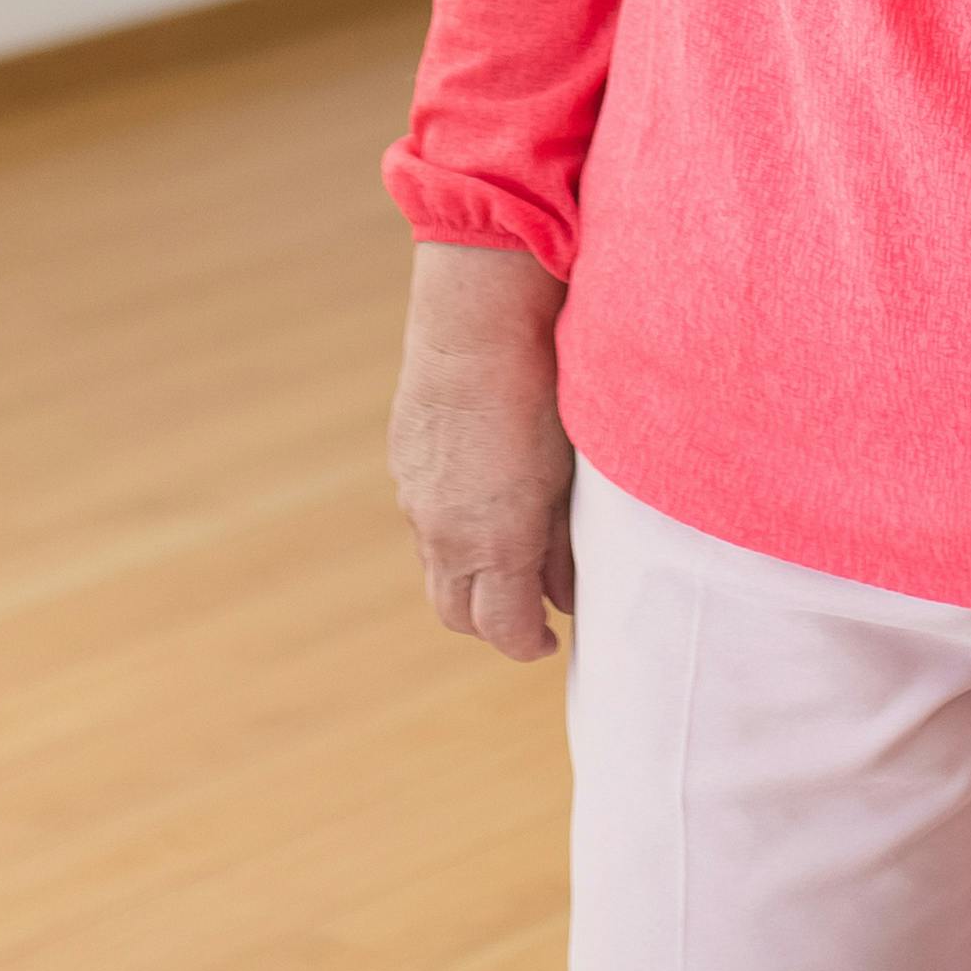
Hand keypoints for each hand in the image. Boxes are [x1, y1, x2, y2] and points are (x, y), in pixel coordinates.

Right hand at [388, 240, 576, 662]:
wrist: (479, 327)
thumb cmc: (541, 397)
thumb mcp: (566, 480)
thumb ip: (561, 546)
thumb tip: (564, 595)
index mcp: (494, 544)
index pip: (501, 630)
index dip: (527, 644)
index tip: (550, 638)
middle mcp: (445, 534)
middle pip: (457, 614)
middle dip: (492, 622)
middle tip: (528, 610)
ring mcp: (417, 500)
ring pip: (436, 568)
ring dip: (468, 576)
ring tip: (507, 554)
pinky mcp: (404, 465)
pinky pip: (423, 521)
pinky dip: (450, 531)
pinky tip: (480, 500)